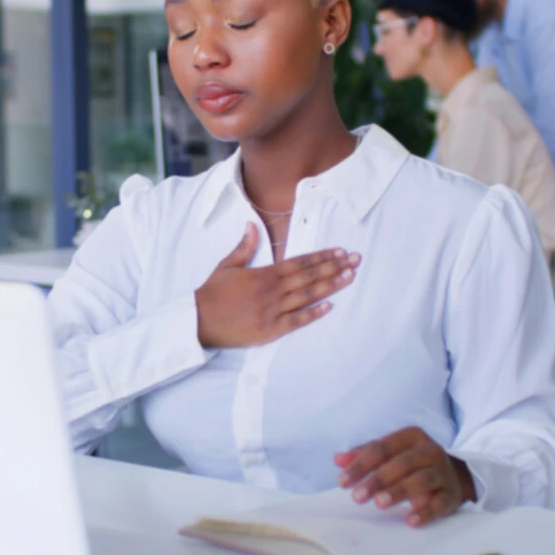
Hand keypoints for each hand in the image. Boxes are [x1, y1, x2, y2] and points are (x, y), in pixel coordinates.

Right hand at [195, 222, 360, 348]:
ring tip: (350, 277)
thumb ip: (244, 246)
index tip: (339, 251)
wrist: (198, 321)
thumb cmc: (212, 293)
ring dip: (330, 286)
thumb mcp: (226, 265)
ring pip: (307, 296)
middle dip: (334, 267)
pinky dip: (313, 313)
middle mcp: (272, 291)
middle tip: (356, 260)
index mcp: (263, 274)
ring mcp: (272, 311)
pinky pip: (296, 320)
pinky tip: (329, 306)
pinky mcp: (270, 330)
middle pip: (309, 276)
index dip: (321, 256)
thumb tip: (252, 224)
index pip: (299, 262)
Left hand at [334, 427, 476, 526]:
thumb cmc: (412, 463)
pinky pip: (439, 503)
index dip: (360, 464)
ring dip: (399, 491)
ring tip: (379, 503)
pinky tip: (410, 520)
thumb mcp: (391, 453)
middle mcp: (430, 451)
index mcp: (411, 437)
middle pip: (402, 463)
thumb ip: (364, 455)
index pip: (382, 448)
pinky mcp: (451, 495)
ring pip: (422, 480)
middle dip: (378, 479)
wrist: (453, 476)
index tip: (342, 483)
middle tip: (357, 497)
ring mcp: (443, 472)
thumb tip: (338, 460)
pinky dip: (426, 512)